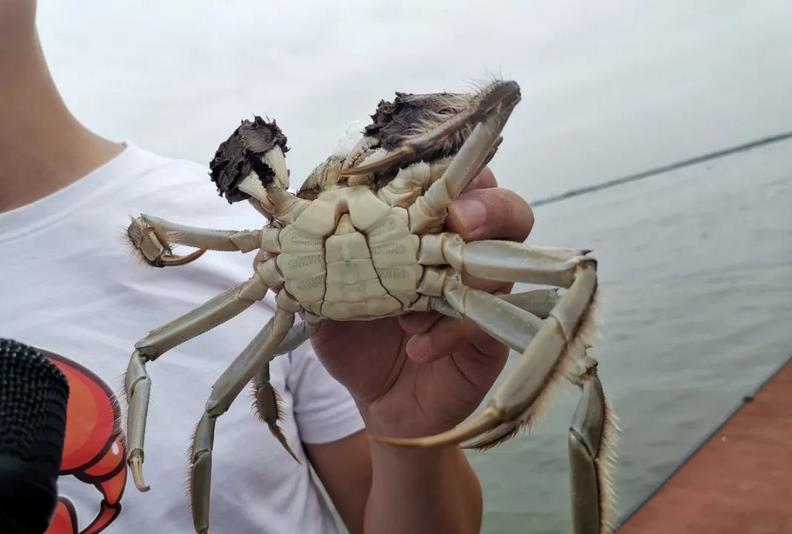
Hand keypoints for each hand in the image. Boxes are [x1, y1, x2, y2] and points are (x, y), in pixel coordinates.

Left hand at [311, 168, 533, 437]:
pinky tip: (417, 348)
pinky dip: (450, 331)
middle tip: (458, 215)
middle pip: (498, 203)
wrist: (380, 404)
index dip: (438, 167)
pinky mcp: (488, 335)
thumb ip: (302, 269)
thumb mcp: (320, 302)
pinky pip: (485, 321)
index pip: (443, 180)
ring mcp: (481, 292)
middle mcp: (459, 252)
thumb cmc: (358, 340)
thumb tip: (266, 243)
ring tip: (449, 265)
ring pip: (511, 253)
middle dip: (483, 201)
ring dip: (480, 257)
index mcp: (420, 229)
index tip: (411, 173)